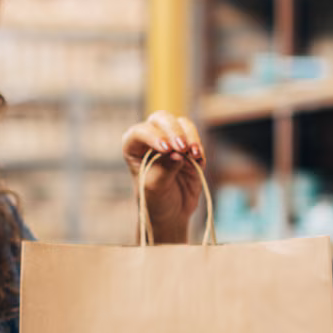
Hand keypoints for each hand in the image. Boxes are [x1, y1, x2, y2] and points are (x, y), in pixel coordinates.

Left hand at [121, 111, 206, 243]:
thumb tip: (178, 155)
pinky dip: (198, 146)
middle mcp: (151, 139)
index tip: (166, 149)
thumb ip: (164, 170)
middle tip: (182, 147)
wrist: (172, 213)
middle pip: (161, 119)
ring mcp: (172, 141)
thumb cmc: (155, 201)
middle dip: (173, 130)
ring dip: (190, 136)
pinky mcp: (189, 148)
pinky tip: (198, 159)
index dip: (153, 136)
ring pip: (182, 124)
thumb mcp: (155, 188)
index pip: (140, 132)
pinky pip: (195, 138)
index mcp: (134, 147)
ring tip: (194, 154)